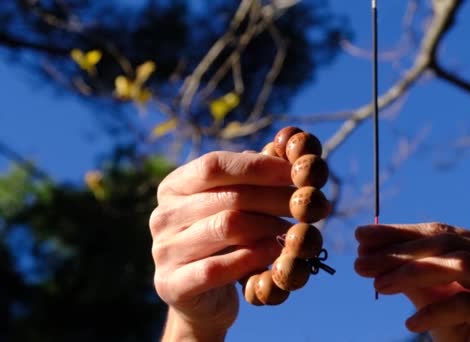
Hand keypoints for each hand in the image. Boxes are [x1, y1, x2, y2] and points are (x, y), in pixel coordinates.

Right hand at [149, 151, 293, 340]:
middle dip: (274, 198)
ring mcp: (163, 250)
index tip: (294, 171)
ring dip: (269, 226)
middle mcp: (162, 215)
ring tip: (294, 230)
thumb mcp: (234, 206)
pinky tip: (274, 253)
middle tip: (306, 204)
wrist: (203, 299)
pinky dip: (252, 257)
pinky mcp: (171, 284)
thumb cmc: (225, 243)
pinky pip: (217, 267)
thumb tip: (291, 146)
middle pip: (227, 197)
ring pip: (226, 227)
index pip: (215, 165)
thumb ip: (253, 178)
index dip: (258, 166)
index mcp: (174, 187)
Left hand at [355, 222, 469, 341]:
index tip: (360, 238)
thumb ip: (406, 267)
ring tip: (378, 286)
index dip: (400, 233)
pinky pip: (468, 304)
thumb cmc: (460, 330)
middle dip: (400, 253)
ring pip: (461, 266)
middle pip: (449, 245)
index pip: (443, 231)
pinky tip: (410, 324)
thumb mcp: (430, 293)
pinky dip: (434, 312)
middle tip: (361, 263)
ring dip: (412, 273)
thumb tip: (364, 244)